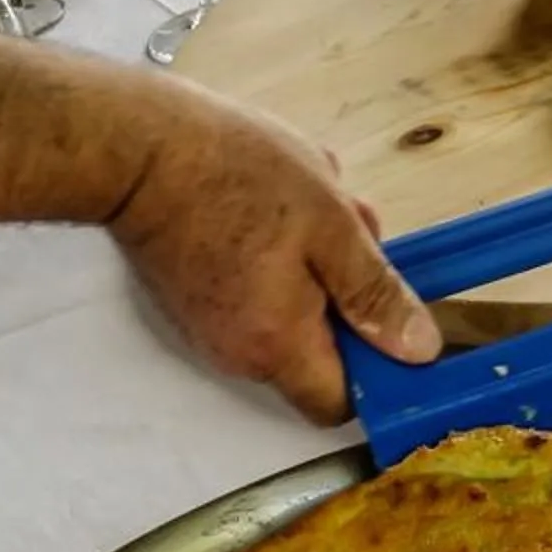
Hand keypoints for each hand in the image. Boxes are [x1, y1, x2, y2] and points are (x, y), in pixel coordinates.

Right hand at [108, 85, 439, 424]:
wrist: (132, 146)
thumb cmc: (233, 175)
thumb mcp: (329, 223)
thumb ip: (375, 293)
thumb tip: (419, 351)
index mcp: (277, 346)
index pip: (336, 404)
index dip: (370, 370)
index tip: (385, 316)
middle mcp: (236, 354)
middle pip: (314, 352)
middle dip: (343, 294)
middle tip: (348, 227)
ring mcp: (206, 327)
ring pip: (287, 313)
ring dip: (312, 265)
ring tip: (307, 202)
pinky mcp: (189, 296)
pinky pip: (253, 293)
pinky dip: (274, 257)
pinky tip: (271, 201)